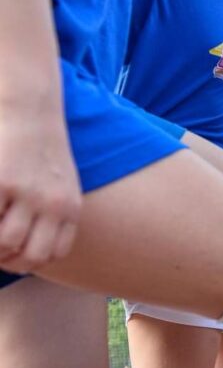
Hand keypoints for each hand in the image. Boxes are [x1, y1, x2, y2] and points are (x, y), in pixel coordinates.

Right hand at [0, 98, 81, 272]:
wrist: (30, 107)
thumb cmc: (41, 147)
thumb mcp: (59, 182)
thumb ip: (52, 211)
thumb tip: (23, 246)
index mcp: (70, 207)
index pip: (54, 254)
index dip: (29, 260)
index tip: (12, 252)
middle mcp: (53, 204)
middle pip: (31, 256)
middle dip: (8, 258)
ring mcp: (27, 193)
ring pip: (6, 242)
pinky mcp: (0, 182)